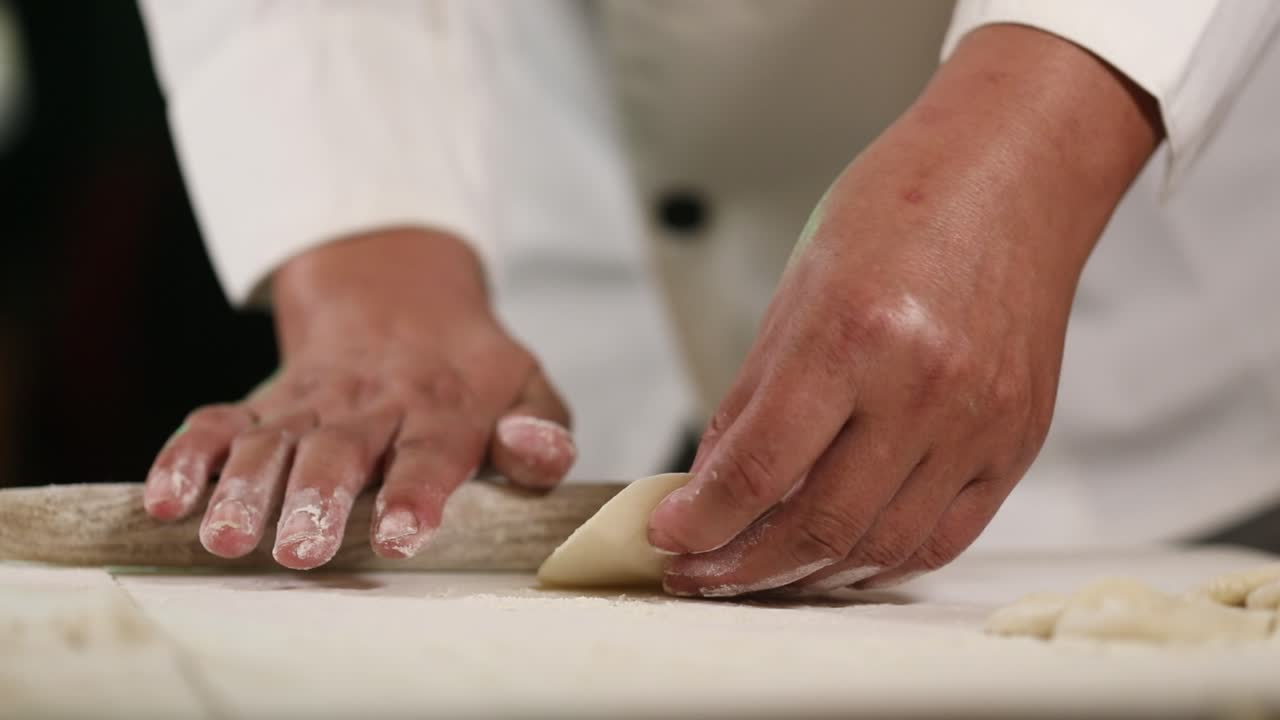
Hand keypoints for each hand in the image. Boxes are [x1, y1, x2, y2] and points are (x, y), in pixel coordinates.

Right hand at [142, 229, 574, 568]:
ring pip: (272, 440)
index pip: (431, 453)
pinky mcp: (265, 402)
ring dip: (244, 487)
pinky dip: (187, 456)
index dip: (415, 494)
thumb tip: (534, 452)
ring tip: (226, 536)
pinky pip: (219, 422)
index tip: (398, 534)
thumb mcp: (528, 387)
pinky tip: (168, 500)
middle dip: (316, 498)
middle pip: (340, 451)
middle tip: (299, 549)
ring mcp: (312, 402)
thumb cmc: (470, 371)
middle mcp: (372, 405)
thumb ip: (543, 431)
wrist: (398, 299)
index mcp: (442, 408)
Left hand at [647, 25, 1162, 595]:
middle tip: (697, 573)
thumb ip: (754, 393)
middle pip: (818, 525)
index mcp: (852, 335)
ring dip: (804, 575)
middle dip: (740, 567)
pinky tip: (833, 558)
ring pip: (879, 547)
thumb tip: (712, 478)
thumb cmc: (905, 207)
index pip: (760, 468)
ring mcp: (978, 423)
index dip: (702, 521)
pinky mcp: (1017, 443)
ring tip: (755, 571)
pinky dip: (879, 561)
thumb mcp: (799, 285)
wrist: (1016, 176)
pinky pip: (941, 538)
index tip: (668, 537)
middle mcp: (923, 389)